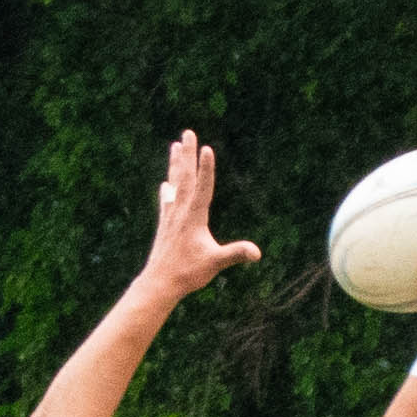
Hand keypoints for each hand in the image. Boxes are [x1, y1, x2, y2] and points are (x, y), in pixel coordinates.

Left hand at [140, 129, 260, 299]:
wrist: (159, 283)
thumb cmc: (188, 273)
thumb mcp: (215, 263)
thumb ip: (235, 254)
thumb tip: (257, 253)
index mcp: (195, 217)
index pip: (203, 187)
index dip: (206, 168)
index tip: (206, 148)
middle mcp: (181, 212)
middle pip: (185, 177)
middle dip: (187, 154)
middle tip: (187, 132)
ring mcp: (171, 217)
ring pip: (174, 184)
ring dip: (175, 165)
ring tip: (174, 146)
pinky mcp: (165, 226)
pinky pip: (166, 202)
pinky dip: (167, 190)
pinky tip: (165, 183)